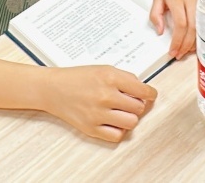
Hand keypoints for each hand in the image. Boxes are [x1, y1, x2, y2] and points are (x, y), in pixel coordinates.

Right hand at [40, 65, 156, 142]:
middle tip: (130, 101)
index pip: (143, 91)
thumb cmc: (78, 78)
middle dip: (138, 105)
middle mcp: (105, 96)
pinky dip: (118, 130)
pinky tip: (113, 121)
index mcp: (110, 78)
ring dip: (129, 117)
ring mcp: (98, 114)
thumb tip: (143, 90)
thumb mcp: (104, 69)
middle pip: (139, 108)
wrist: (53, 89)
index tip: (151, 95)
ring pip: (131, 123)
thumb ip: (125, 78)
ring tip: (122, 111)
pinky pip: (117, 136)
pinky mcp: (91, 128)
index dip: (150, 94)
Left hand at [150, 0, 204, 58]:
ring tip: (185, 51)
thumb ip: (156, 14)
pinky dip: (201, 35)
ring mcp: (201, 2)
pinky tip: (195, 42)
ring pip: (201, 27)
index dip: (177, 40)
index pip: (180, 23)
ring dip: (194, 43)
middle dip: (186, 45)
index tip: (172, 51)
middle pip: (192, 28)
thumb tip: (160, 31)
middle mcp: (191, 1)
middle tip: (178, 55)